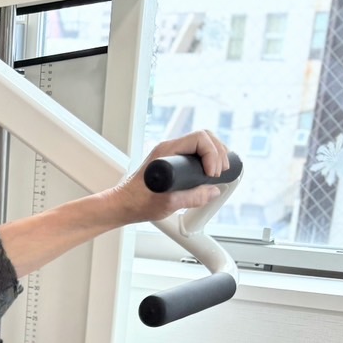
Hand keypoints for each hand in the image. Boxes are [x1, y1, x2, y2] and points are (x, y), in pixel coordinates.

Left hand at [104, 131, 230, 225]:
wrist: (121, 205)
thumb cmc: (136, 203)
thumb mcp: (168, 204)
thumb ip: (193, 198)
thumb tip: (213, 191)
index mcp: (166, 152)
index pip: (199, 138)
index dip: (212, 154)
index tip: (212, 175)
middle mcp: (169, 148)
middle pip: (204, 137)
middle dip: (218, 153)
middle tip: (221, 173)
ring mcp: (170, 154)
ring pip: (201, 143)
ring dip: (215, 155)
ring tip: (219, 173)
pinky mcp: (172, 162)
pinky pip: (195, 153)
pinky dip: (207, 160)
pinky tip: (211, 172)